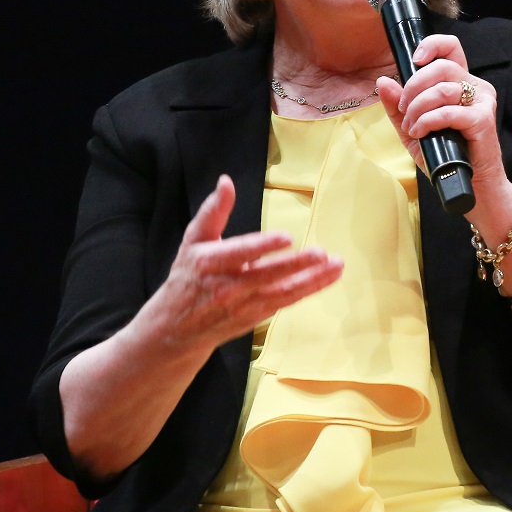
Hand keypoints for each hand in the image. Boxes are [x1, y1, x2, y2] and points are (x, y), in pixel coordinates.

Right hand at [137, 174, 342, 358]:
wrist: (175, 329)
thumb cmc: (187, 276)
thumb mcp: (193, 240)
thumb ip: (213, 211)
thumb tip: (226, 181)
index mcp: (210, 262)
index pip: (240, 253)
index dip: (263, 246)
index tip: (286, 237)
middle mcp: (227, 287)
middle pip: (267, 276)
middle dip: (296, 265)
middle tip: (321, 253)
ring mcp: (243, 306)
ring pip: (282, 293)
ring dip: (312, 280)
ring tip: (336, 265)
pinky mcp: (255, 318)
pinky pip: (286, 303)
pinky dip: (308, 291)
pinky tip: (327, 278)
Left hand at [374, 33, 507, 188]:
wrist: (468, 183)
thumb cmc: (444, 154)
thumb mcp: (412, 128)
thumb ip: (397, 106)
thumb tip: (382, 82)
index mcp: (459, 82)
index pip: (451, 47)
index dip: (432, 45)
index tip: (414, 60)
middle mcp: (474, 86)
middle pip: (441, 67)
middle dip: (413, 87)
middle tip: (404, 110)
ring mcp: (481, 101)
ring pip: (442, 90)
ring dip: (418, 109)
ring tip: (411, 127)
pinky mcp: (483, 119)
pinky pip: (448, 111)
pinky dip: (428, 121)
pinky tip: (420, 133)